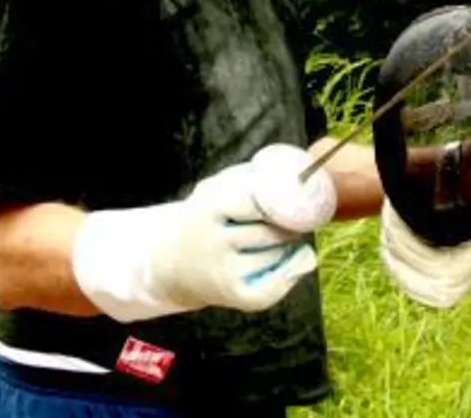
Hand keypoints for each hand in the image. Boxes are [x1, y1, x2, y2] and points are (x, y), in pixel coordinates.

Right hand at [71, 146, 335, 321]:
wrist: (169, 265)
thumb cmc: (202, 221)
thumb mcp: (211, 193)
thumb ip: (245, 179)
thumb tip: (291, 172)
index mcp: (208, 211)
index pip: (260, 203)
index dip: (285, 200)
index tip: (298, 196)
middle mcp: (215, 244)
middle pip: (274, 232)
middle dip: (293, 224)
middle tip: (301, 217)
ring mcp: (225, 273)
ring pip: (278, 254)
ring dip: (292, 244)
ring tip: (289, 236)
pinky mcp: (235, 297)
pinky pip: (278, 285)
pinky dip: (295, 269)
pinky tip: (300, 258)